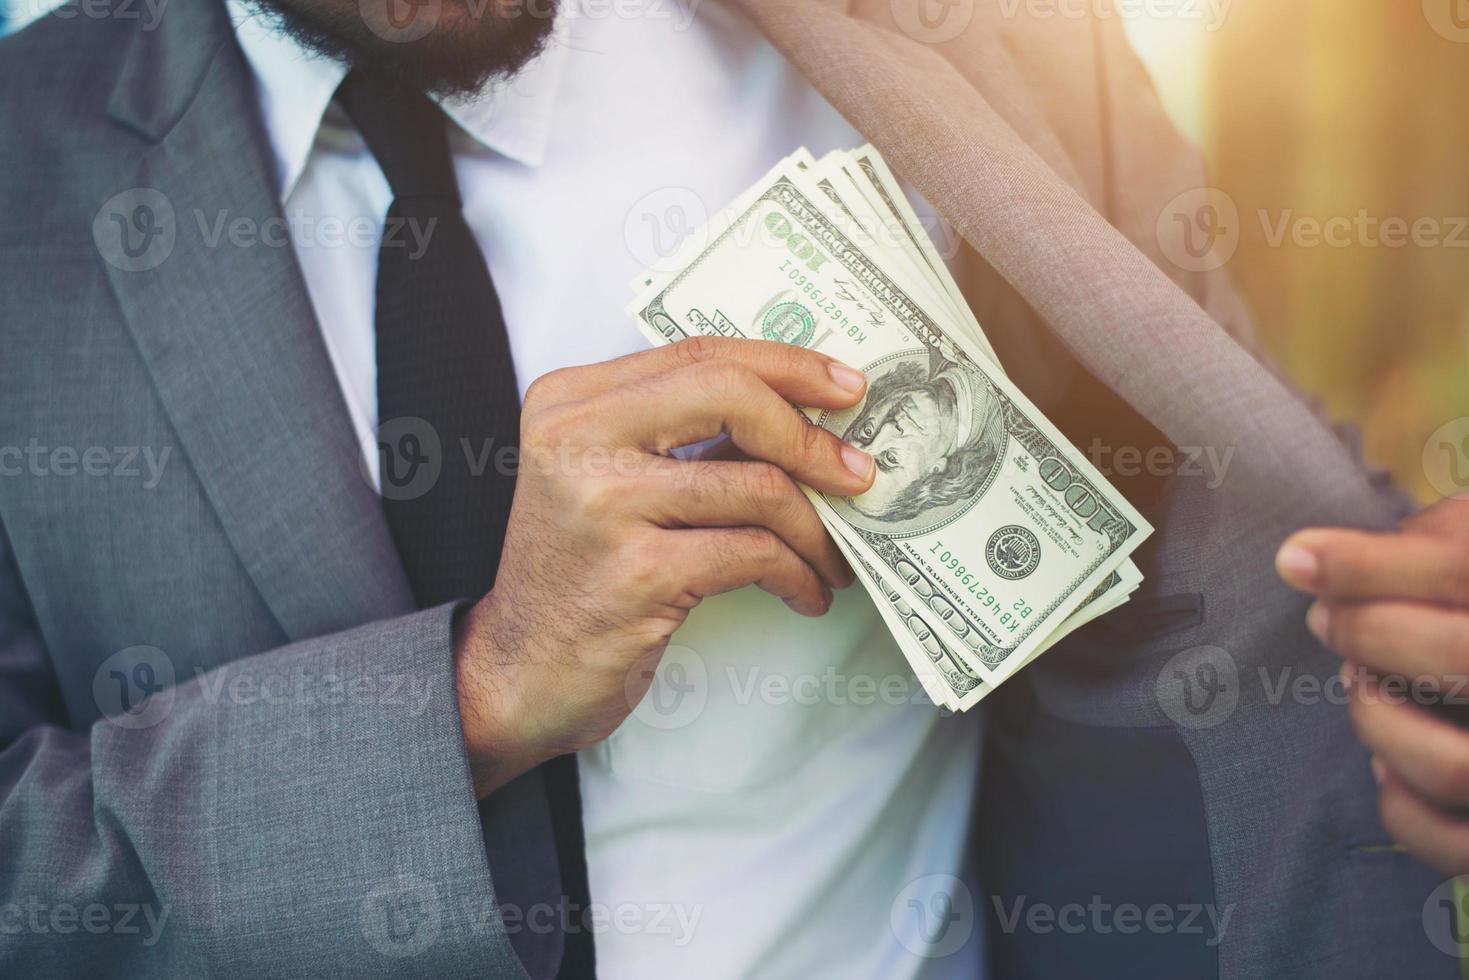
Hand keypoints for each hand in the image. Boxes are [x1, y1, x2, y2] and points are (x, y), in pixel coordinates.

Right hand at [454, 337, 874, 794]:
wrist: (517, 671)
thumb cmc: (581, 574)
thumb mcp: (609, 481)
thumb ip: (681, 437)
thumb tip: (803, 416)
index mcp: (571, 400)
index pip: (699, 354)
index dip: (787, 366)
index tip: (846, 388)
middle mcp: (577, 437)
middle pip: (731, 393)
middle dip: (811, 437)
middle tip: (858, 475)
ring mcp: (603, 503)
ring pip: (757, 485)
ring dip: (815, 529)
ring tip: (831, 559)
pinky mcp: (636, 572)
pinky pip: (754, 554)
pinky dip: (797, 574)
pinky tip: (805, 592)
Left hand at [1277, 496, 1468, 872]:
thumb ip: (1427, 547)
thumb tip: (1311, 558)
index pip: (1462, 570)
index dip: (1370, 566)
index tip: (1294, 559)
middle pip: (1458, 655)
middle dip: (1369, 632)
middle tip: (1325, 619)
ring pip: (1451, 765)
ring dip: (1377, 719)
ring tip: (1361, 683)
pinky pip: (1451, 845)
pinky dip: (1402, 807)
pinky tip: (1387, 766)